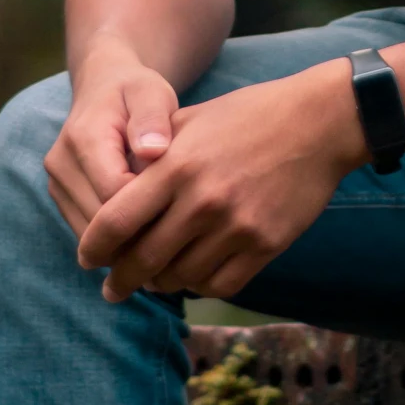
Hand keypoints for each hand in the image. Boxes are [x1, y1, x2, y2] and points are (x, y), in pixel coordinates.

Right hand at [45, 45, 179, 236]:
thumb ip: (153, 118)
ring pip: (91, 236)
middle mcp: (61, 164)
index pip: (114, 193)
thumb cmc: (135, 91)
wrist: (103, 88)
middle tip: (175, 217)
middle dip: (139, 227)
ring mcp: (56, 184)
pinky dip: (114, 238)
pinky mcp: (60, 198)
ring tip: (160, 220)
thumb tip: (152, 151)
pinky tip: (142, 222)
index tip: (178, 196)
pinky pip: (87, 234)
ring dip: (126, 238)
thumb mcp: (152, 92)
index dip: (149, 203)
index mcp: (84, 138)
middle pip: (100, 221)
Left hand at [78, 58, 366, 303]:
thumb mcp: (192, 119)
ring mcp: (235, 226)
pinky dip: (200, 285)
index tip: (87, 259)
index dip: (93, 247)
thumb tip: (112, 186)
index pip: (115, 221)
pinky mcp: (265, 245)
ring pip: (180, 277)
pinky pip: (219, 285)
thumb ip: (152, 151)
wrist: (317, 122)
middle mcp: (201, 200)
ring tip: (156, 279)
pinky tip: (195, 274)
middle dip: (121, 280)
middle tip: (112, 288)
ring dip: (162, 283)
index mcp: (176, 165)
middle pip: (142, 260)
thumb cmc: (249, 116)